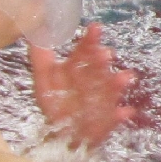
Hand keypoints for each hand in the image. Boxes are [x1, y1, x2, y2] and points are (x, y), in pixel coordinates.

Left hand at [30, 24, 136, 149]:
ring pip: (111, 89)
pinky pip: (114, 117)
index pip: (84, 51)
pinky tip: (124, 111)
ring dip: (117, 83)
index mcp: (78, 69)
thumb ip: (41, 58)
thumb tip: (35, 35)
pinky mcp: (107, 119)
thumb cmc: (56, 102)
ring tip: (125, 77)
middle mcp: (93, 81)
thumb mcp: (44, 80)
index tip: (96, 27)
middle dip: (102, 61)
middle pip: (99, 68)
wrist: (63, 134)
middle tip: (106, 53)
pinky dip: (119, 115)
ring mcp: (102, 99)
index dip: (89, 40)